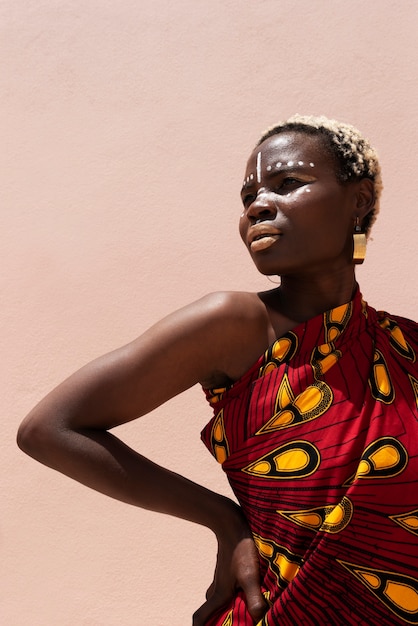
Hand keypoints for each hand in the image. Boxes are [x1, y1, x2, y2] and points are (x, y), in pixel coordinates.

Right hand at [192, 509, 267, 624]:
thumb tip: (260, 619)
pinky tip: (248, 588)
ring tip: (241, 611)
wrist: (231, 521)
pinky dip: (233, 592)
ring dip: (224, 606)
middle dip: (214, 620)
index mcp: (219, 594)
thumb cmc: (240, 548)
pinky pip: (227, 584)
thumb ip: (254, 598)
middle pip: (210, 609)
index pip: (200, 617)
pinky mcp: (229, 566)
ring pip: (218, 596)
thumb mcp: (250, 575)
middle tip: (227, 623)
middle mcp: (218, 587)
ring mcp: (222, 575)